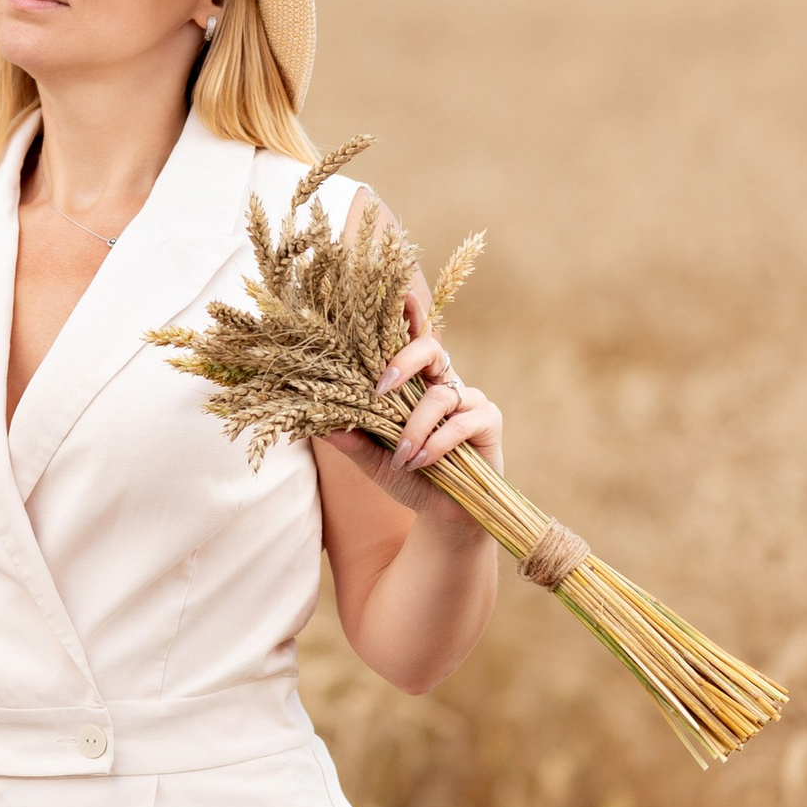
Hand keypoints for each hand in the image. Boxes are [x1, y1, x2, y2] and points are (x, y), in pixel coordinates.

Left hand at [319, 289, 502, 522]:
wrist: (444, 515)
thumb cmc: (408, 478)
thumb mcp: (372, 459)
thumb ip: (352, 439)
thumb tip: (317, 424)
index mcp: (416, 383)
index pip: (411, 340)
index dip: (408, 313)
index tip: (395, 291)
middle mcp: (444, 382)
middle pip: (431, 348)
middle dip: (405, 359)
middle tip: (380, 386)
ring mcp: (469, 399)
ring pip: (439, 396)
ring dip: (414, 428)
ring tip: (401, 457)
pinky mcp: (488, 420)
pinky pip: (461, 422)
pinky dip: (436, 443)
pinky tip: (421, 462)